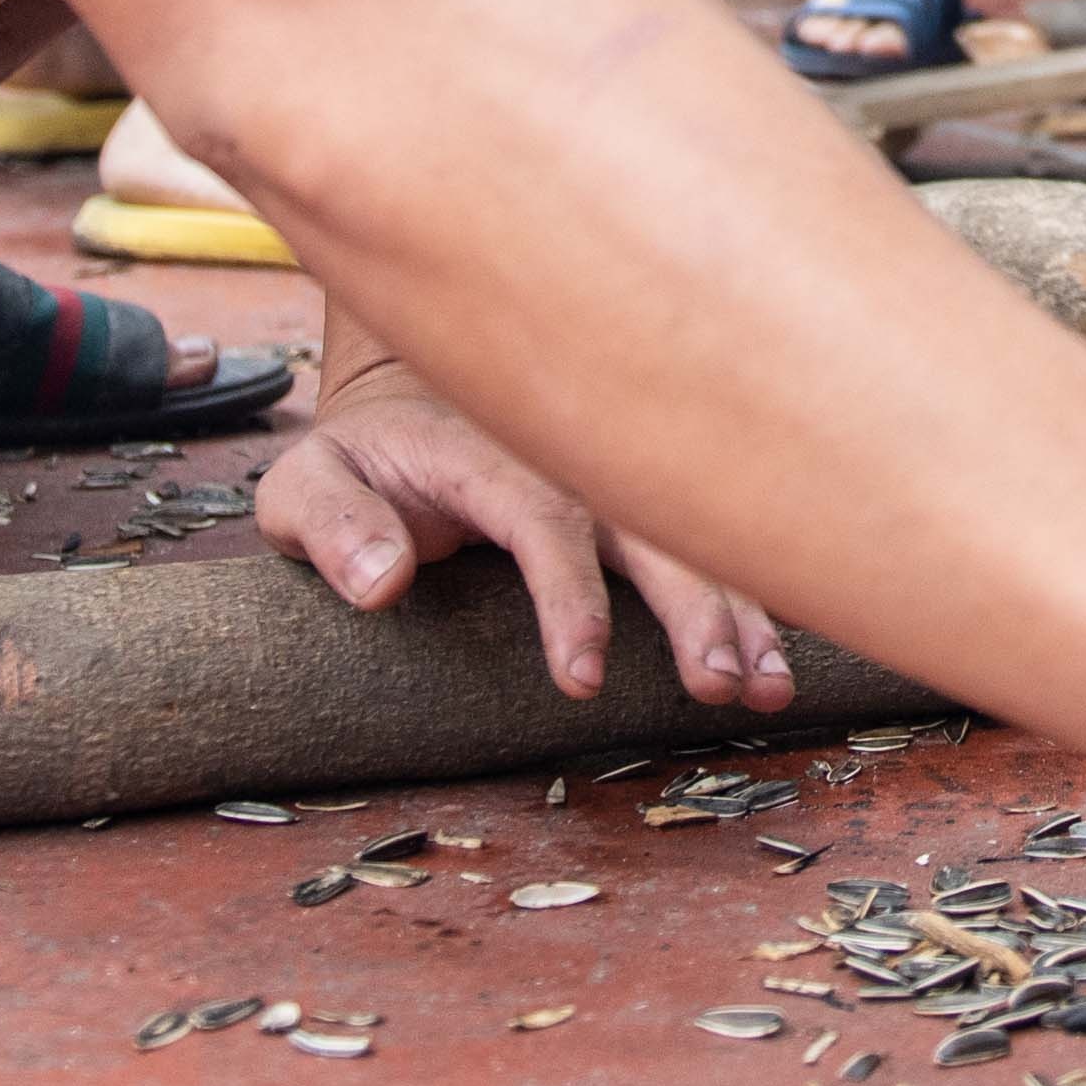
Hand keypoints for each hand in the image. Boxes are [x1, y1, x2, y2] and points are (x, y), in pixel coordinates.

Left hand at [253, 367, 791, 709]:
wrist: (411, 403)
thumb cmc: (359, 461)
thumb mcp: (305, 484)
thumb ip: (332, 525)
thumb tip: (381, 582)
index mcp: (490, 454)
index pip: (542, 519)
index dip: (569, 597)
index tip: (581, 678)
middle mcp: (568, 462)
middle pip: (647, 525)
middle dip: (694, 605)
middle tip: (721, 683)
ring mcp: (611, 481)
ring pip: (691, 534)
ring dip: (736, 607)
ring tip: (768, 683)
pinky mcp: (635, 505)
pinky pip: (701, 541)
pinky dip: (744, 592)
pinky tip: (780, 650)